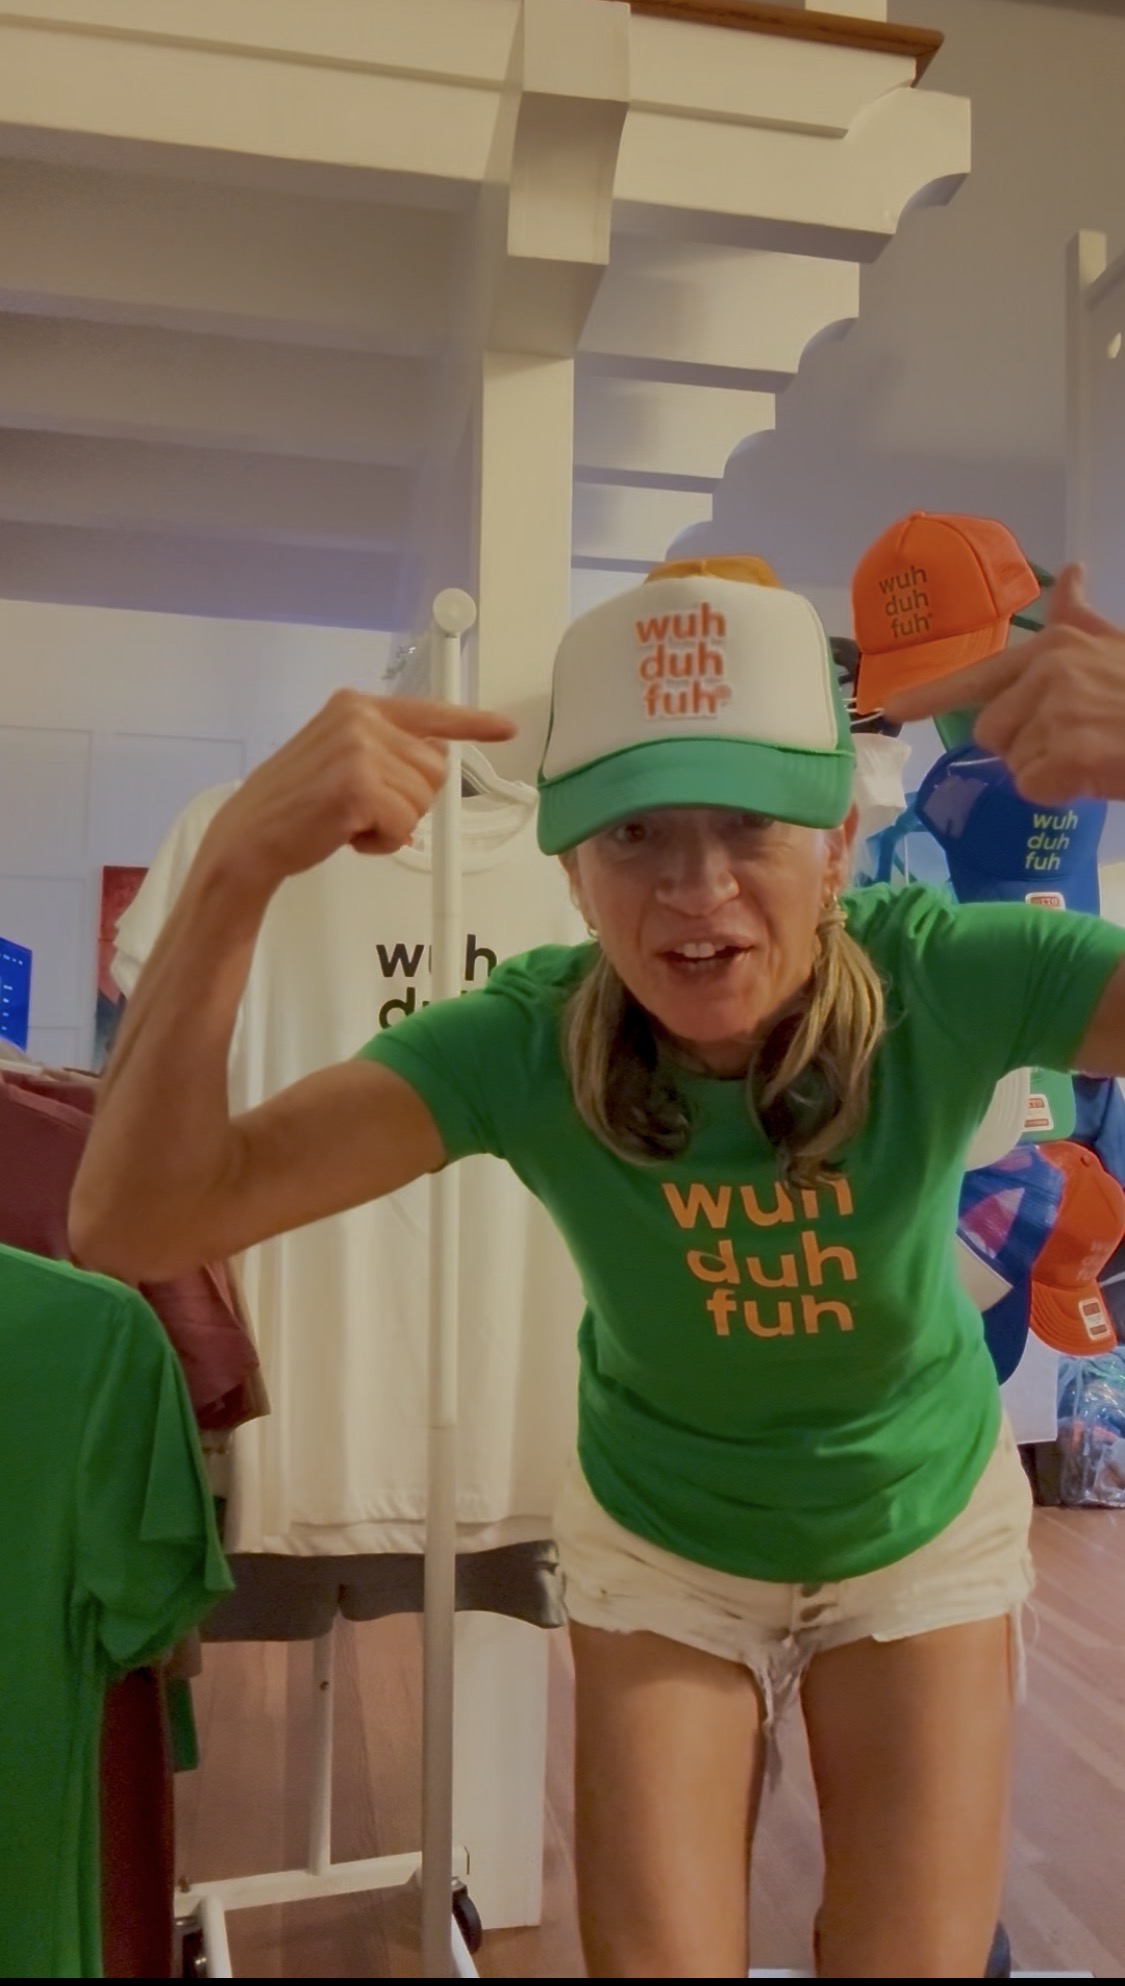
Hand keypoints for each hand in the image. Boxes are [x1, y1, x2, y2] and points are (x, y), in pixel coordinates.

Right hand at [204, 690, 515, 890]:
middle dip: (410, 800)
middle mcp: (360, 717)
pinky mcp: (359, 785)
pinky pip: (405, 824)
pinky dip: (383, 842)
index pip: (429, 712)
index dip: (473, 723)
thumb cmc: (294, 807)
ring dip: (394, 824)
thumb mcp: (339, 758)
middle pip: (435, 768)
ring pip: (423, 800)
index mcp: (356, 706)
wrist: (248, 837)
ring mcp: (359, 748)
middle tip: (362, 809)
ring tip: (349, 822)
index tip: (506, 728)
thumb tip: (437, 755)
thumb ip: (383, 749)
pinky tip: (348, 837)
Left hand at [884, 565, 1124, 803]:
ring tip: (1093, 756)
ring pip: (1014, 764)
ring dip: (1047, 773)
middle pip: (990, 733)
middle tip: (1075, 744)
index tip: (889, 708)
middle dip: (1023, 749)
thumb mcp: (1118, 646)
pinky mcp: (1069, 753)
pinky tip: (1095, 776)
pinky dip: (1060, 794)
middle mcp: (1049, 672)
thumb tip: (1070, 572)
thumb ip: (1083, 619)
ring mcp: (1058, 712)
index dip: (931, 695)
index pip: (980, 673)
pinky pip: (1033, 788)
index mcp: (1056, 646)